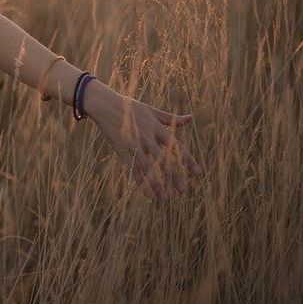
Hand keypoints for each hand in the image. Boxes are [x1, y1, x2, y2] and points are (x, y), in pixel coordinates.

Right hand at [84, 81, 202, 200]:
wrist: (105, 104)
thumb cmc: (129, 106)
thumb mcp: (151, 110)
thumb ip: (171, 119)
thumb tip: (191, 118)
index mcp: (156, 128)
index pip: (175, 146)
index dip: (187, 160)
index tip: (198, 172)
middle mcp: (146, 137)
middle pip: (163, 160)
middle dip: (174, 176)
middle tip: (183, 191)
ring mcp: (133, 144)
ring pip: (147, 168)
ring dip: (156, 184)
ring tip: (164, 199)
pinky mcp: (122, 150)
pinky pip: (132, 169)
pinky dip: (140, 182)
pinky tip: (147, 194)